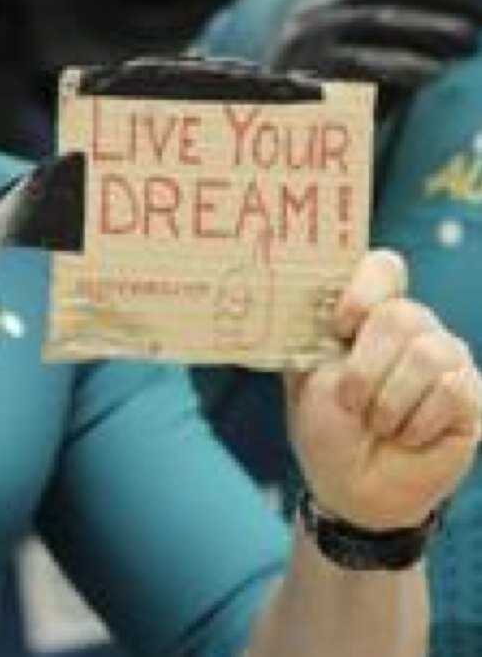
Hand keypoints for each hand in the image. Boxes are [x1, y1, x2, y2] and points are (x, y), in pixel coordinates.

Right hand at [271, 0, 481, 116]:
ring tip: (467, 38)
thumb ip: (401, 41)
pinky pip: (356, 63)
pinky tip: (433, 75)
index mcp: (329, 6)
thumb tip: (463, 27)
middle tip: (481, 3)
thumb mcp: (369, 66)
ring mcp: (304, 40)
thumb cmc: (335, 113)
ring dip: (425, 25)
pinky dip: (398, 65)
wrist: (277, 150)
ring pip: (371, 19)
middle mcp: (313, 15)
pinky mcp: (302, 72)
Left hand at [287, 250, 481, 529]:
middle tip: (351, 401)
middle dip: (365, 368)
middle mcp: (412, 326)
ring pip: (427, 354)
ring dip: (389, 401)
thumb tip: (290, 291)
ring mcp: (447, 358)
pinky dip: (417, 422)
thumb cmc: (325, 424)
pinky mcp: (472, 396)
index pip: (384, 267)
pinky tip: (407, 436)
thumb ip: (308, 330)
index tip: (340, 326)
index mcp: (368, 312)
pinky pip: (452, 390)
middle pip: (401, 314)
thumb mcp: (305, 373)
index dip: (363, 290)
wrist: (352, 486)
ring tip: (377, 423)